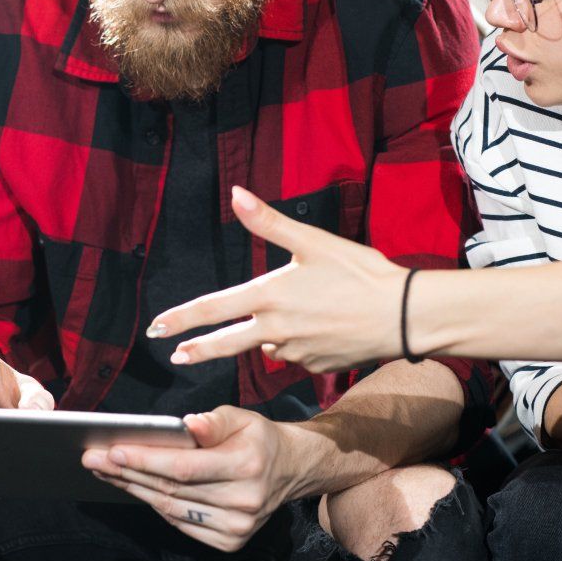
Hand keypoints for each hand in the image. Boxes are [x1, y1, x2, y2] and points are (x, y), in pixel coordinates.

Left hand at [82, 405, 303, 551]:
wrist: (293, 470)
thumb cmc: (259, 439)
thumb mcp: (242, 417)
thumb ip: (213, 421)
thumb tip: (187, 425)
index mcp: (246, 465)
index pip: (183, 467)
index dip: (144, 459)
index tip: (111, 450)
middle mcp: (244, 501)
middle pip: (171, 489)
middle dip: (127, 473)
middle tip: (93, 459)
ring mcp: (238, 527)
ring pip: (171, 508)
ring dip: (134, 489)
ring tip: (106, 472)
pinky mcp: (231, 541)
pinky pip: (181, 523)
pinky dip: (155, 505)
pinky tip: (135, 488)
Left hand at [147, 187, 405, 372]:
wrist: (404, 315)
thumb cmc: (361, 273)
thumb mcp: (312, 241)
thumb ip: (268, 222)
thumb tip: (236, 194)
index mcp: (269, 296)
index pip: (212, 309)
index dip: (181, 319)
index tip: (156, 329)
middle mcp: (275, 329)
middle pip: (226, 344)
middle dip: (198, 350)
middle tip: (177, 356)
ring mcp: (295, 352)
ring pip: (270, 343)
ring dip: (273, 332)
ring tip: (311, 310)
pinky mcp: (315, 366)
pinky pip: (297, 353)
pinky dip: (302, 341)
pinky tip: (326, 326)